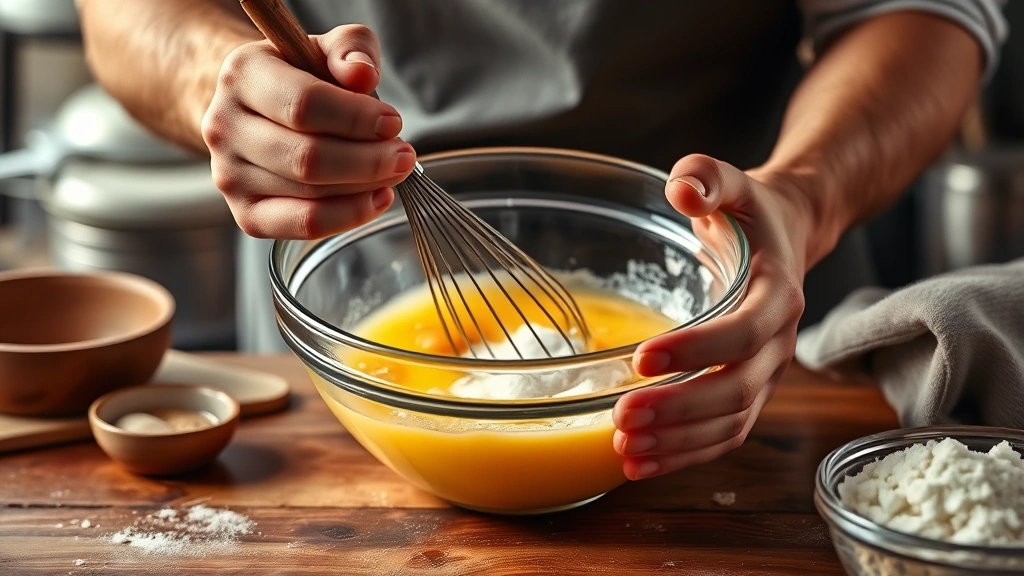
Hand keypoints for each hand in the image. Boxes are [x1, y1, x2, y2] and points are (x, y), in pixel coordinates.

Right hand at [201, 25, 413, 238]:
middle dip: (369, 160)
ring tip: (393, 172)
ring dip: (365, 187)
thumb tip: (362, 74)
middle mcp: (225, 126)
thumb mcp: (327, 48)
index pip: (304, 104)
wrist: (259, 109)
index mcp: (242, 74)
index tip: (393, 122)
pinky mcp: (246, 213)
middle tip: (403, 155)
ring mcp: (230, 175)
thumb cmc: (301, 77)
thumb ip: (351, 49)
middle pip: (307, 158)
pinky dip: (348, 216)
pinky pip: (303, 226)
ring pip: (310, 195)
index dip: (357, 118)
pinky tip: (376, 198)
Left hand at [612, 154, 814, 479]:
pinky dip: (684, 455)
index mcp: (777, 294)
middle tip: (623, 416)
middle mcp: (779, 343)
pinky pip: (723, 435)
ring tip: (625, 448)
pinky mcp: (748, 394)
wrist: (784, 241)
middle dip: (679, 408)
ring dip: (679, 442)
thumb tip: (684, 190)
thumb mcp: (732, 182)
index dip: (696, 349)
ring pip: (730, 423)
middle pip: (737, 389)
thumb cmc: (749, 215)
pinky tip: (640, 462)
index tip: (641, 356)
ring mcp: (766, 375)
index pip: (742, 331)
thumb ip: (707, 177)